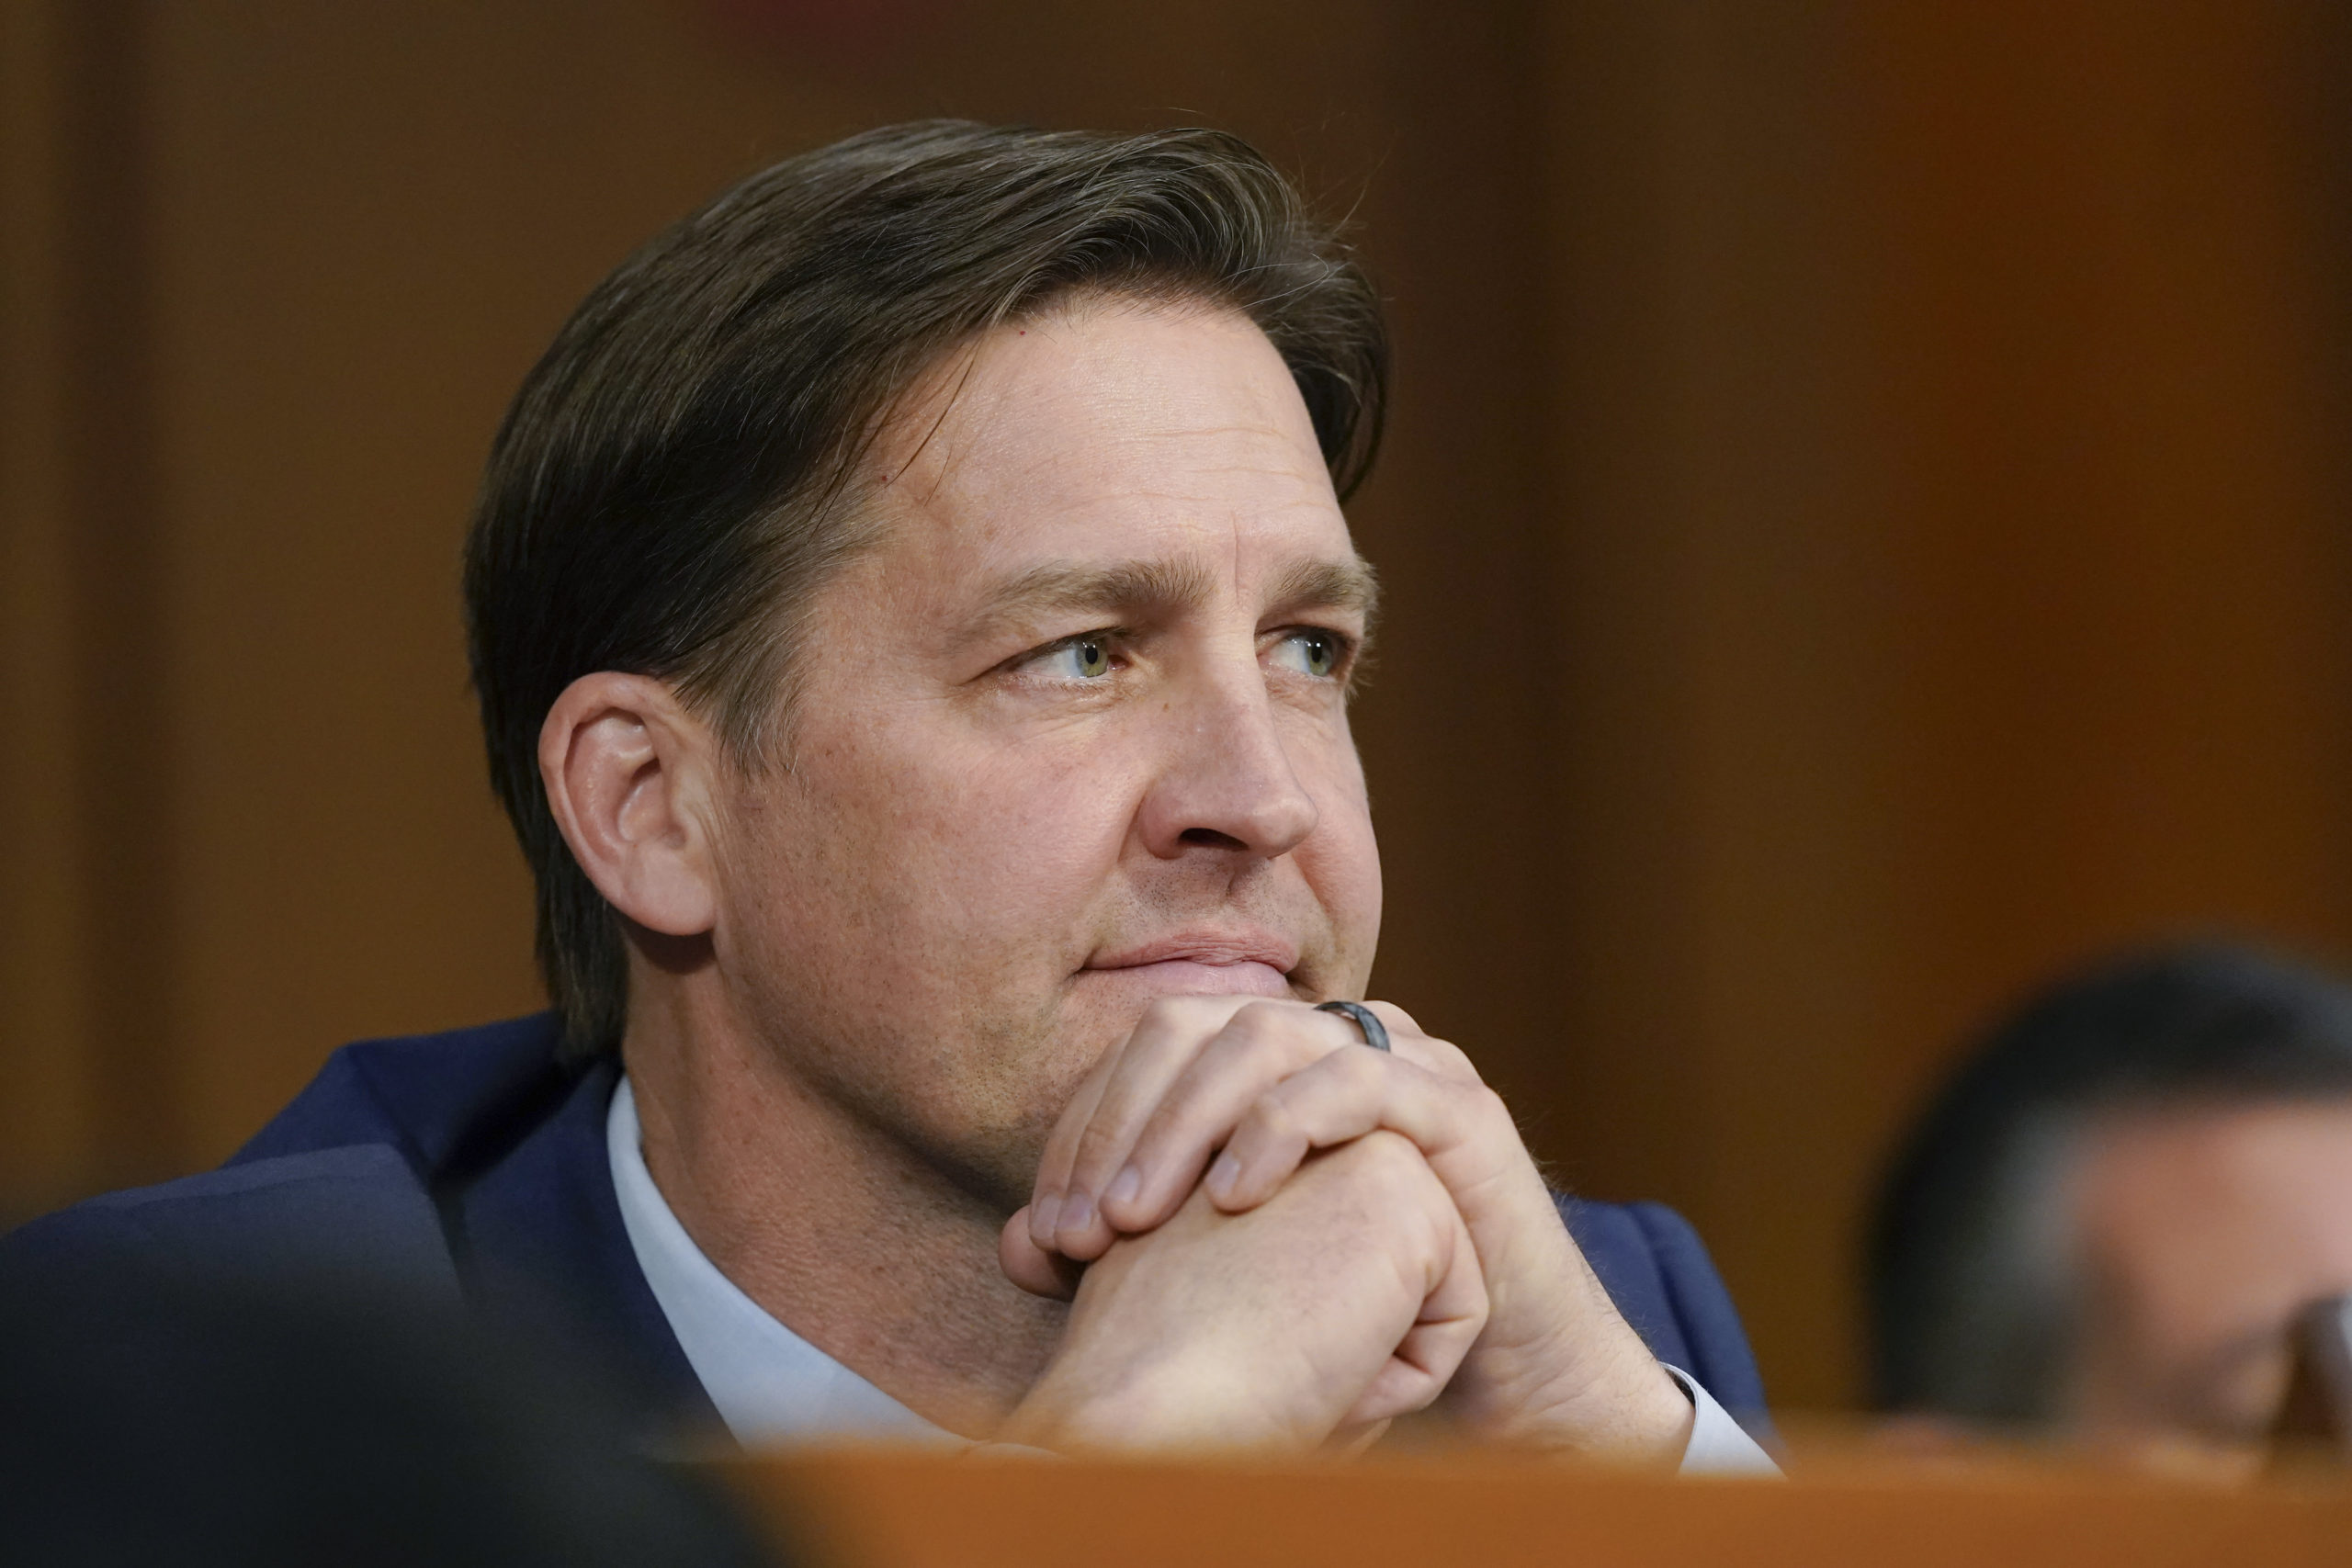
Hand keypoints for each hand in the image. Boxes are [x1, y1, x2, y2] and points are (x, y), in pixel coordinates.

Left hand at [1004, 996, 1691, 1459]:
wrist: (1501, 1365)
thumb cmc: (1355, 1311)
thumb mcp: (1229, 1268)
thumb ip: (1135, 1239)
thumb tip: (1018, 1245)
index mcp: (1276, 1061)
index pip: (1151, 1048)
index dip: (1086, 1125)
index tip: (1044, 1228)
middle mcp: (1334, 1040)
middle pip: (1197, 1024)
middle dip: (1122, 1119)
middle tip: (1077, 1225)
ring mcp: (1402, 1061)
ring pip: (1267, 1037)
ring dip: (1185, 1121)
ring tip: (1136, 1215)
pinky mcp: (1459, 1108)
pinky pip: (1359, 1080)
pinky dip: (1284, 1126)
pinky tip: (1234, 1197)